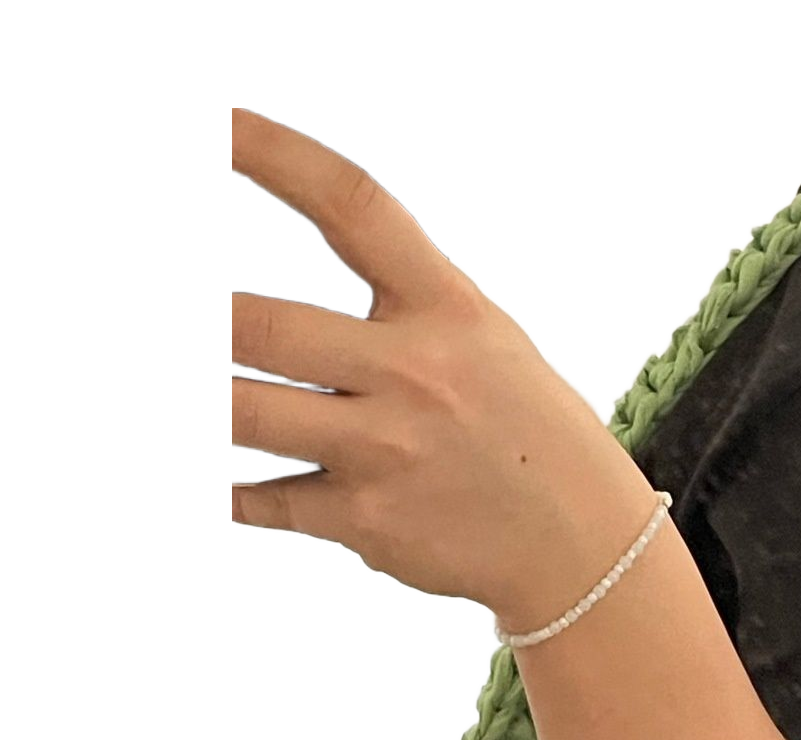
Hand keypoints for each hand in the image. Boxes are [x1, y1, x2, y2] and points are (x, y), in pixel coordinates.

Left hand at [230, 108, 650, 618]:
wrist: (580, 546)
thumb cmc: (543, 450)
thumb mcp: (492, 348)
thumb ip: (414, 317)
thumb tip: (333, 302)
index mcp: (446, 313)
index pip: (350, 208)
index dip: (274, 157)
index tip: (228, 132)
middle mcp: (410, 374)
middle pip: (261, 323)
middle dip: (220, 324)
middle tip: (221, 328)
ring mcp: (381, 448)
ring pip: (244, 411)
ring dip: (222, 405)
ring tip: (232, 399)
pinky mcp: (364, 516)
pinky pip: (267, 499)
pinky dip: (243, 492)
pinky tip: (246, 482)